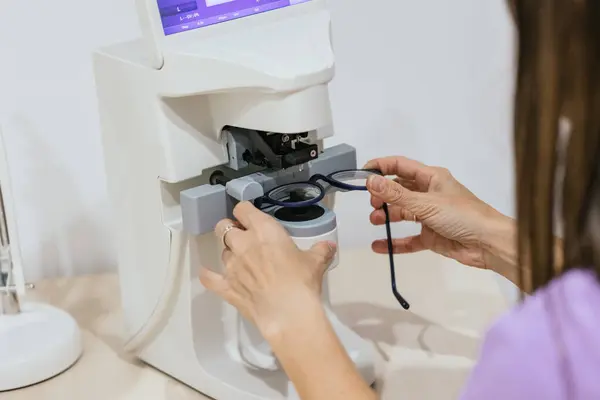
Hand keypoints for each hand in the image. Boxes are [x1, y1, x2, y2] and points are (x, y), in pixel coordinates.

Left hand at [199, 201, 336, 338]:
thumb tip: (328, 246)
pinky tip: (208, 273)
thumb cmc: (302, 281)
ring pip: (222, 251)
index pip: (243, 209)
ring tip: (241, 261)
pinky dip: (208, 275)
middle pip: (224, 227)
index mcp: (263, 230)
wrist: (289, 313)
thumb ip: (320, 250)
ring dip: (229, 253)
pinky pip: (209, 277)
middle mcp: (242, 243)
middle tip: (243, 238)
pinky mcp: (226, 286)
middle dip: (231, 230)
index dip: (244, 212)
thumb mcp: (316, 262)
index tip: (250, 217)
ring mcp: (231, 265)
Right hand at [364, 156, 513, 270]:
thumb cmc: (462, 215)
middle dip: (382, 195)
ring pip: (402, 212)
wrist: (489, 244)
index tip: (361, 175)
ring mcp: (430, 216)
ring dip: (386, 215)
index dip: (380, 167)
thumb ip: (396, 194)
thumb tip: (370, 181)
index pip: (400, 166)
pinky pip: (408, 239)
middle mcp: (429, 194)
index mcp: (431, 177)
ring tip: (375, 220)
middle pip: (399, 190)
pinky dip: (394, 242)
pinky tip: (379, 246)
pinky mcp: (431, 236)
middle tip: (372, 203)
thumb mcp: (426, 203)